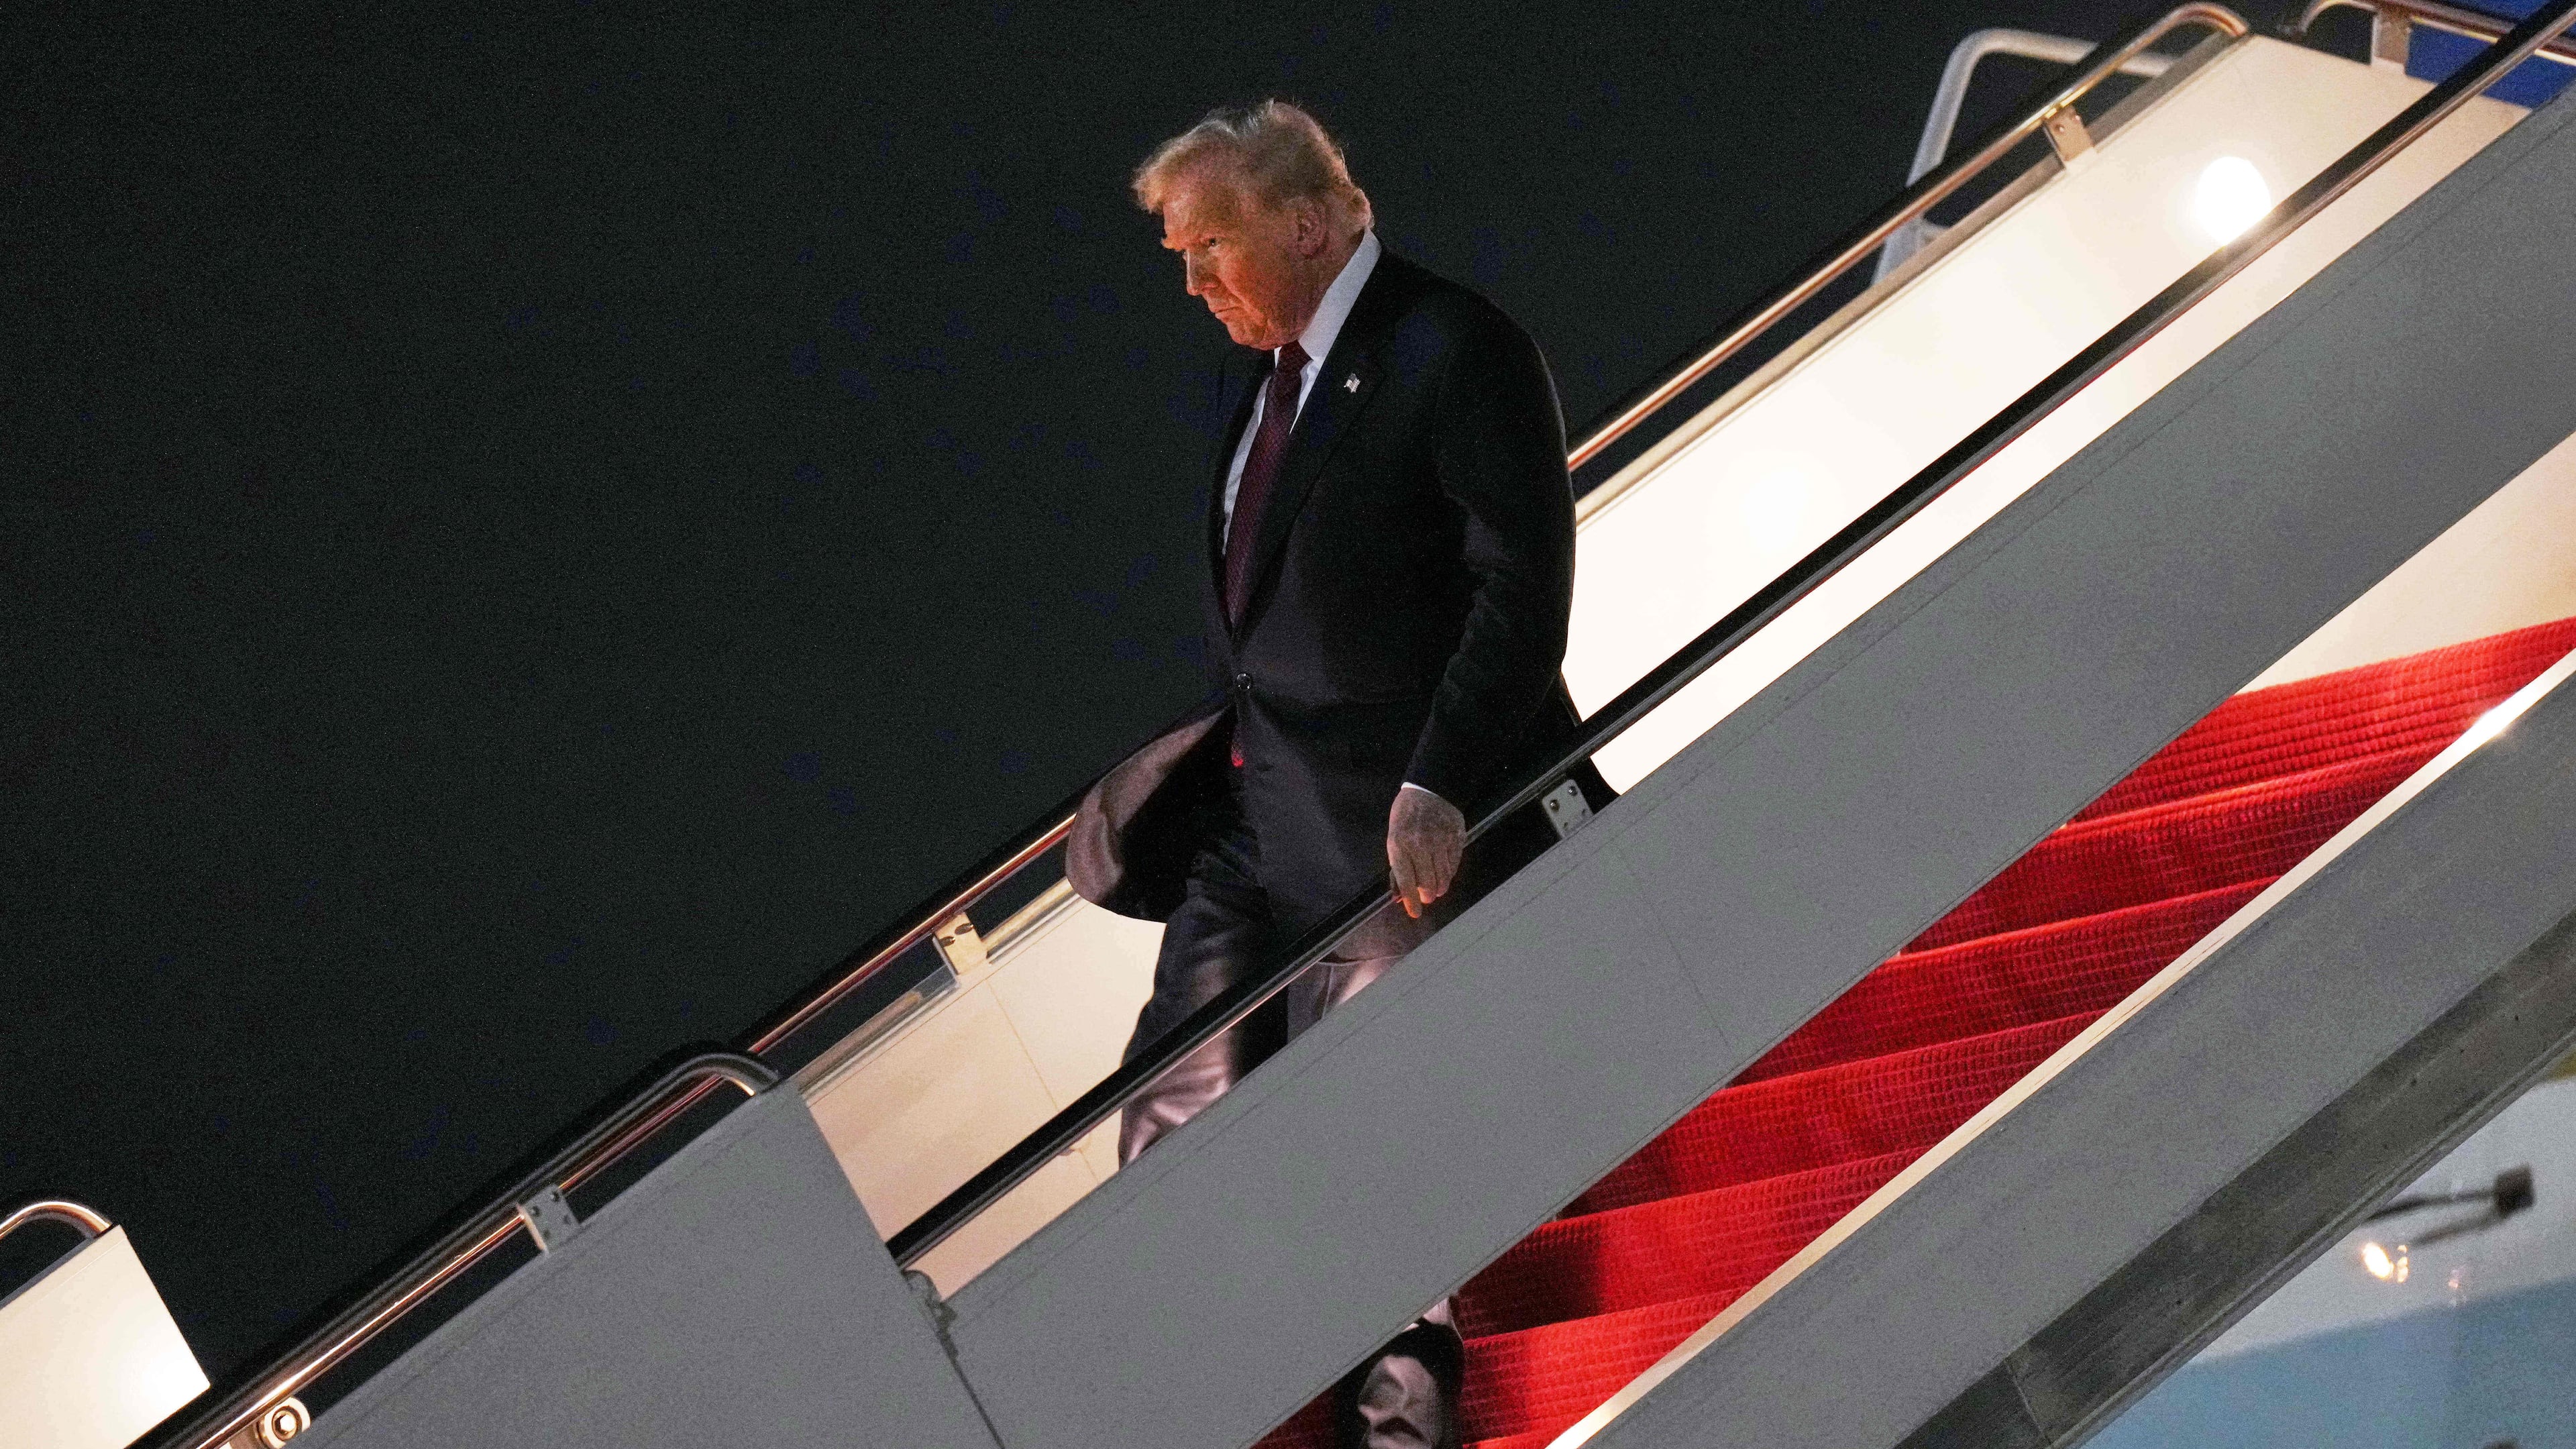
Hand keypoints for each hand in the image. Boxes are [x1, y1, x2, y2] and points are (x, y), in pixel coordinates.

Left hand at [1387, 785, 1465, 918]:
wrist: (1430, 790)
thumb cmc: (1405, 816)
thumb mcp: (1393, 838)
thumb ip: (1397, 867)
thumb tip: (1399, 896)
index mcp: (1399, 845)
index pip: (1406, 880)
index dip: (1411, 900)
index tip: (1415, 913)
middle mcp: (1420, 845)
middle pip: (1427, 883)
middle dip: (1426, 895)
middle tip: (1426, 896)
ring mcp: (1440, 842)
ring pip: (1443, 878)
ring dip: (1439, 888)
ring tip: (1435, 888)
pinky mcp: (1456, 839)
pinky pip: (1453, 866)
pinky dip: (1448, 874)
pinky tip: (1444, 873)